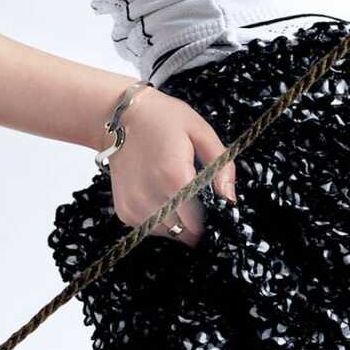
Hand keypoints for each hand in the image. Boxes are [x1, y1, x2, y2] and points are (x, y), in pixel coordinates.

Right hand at [108, 85, 236, 246]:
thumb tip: (230, 200)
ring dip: (178, 221)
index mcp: (174, 177)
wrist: (119, 116)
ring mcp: (135, 206)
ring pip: (169, 233)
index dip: (211, 218)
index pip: (199, 222)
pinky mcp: (124, 211)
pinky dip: (160, 219)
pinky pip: (150, 228)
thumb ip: (222, 167)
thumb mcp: (201, 132)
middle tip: (195, 197)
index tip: (213, 207)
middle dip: (195, 221)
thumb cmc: (162, 119)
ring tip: (176, 193)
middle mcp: (151, 196)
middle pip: (185, 231)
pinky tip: (161, 196)